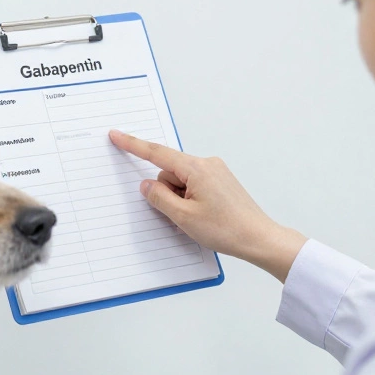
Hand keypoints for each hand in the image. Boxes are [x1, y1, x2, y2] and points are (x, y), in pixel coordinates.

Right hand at [109, 130, 306, 280]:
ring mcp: (215, 172)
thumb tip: (146, 185)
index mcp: (196, 168)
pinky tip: (202, 217)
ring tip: (197, 219)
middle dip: (166, 193)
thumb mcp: (183, 217)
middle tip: (181, 216)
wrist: (258, 238)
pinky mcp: (220, 182)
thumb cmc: (226, 229)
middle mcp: (207, 164)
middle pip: (169, 172)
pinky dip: (190, 200)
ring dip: (180, 200)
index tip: (116, 136)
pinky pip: (193, 185)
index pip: (156, 153)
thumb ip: (159, 198)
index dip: (133, 145)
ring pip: (181, 181)